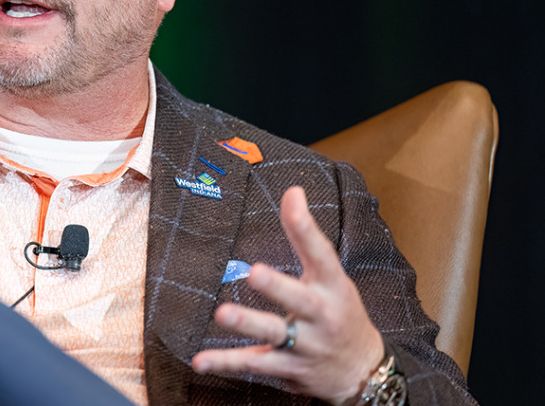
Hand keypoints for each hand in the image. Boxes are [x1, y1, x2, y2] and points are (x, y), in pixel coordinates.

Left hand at [191, 186, 383, 404]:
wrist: (363, 372)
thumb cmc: (340, 313)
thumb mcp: (332, 276)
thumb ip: (307, 238)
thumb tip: (292, 192)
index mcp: (332, 286)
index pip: (321, 252)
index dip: (306, 227)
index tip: (293, 198)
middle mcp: (320, 315)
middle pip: (299, 300)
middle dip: (278, 287)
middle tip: (255, 272)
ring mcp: (304, 344)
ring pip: (274, 334)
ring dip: (248, 324)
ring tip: (222, 314)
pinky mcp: (287, 367)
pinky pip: (253, 364)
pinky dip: (225, 363)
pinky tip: (200, 361)